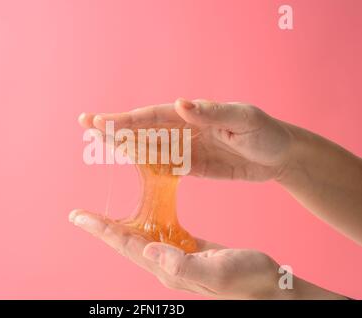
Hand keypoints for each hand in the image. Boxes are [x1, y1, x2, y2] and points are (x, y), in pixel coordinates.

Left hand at [69, 209, 294, 298]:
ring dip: (119, 223)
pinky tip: (144, 210)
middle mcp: (166, 263)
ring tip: (101, 213)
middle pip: (125, 241)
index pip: (126, 245)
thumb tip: (149, 249)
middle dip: (101, 227)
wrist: (269, 286)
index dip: (101, 230)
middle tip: (79, 214)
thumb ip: (182, 264)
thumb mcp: (217, 272)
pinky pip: (161, 232)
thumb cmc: (248, 280)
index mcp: (168, 268)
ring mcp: (176, 255)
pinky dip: (147, 219)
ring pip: (140, 236)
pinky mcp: (188, 248)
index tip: (78, 217)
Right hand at [79, 99, 292, 180]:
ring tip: (98, 142)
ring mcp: (185, 149)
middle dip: (115, 127)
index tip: (103, 122)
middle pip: (143, 129)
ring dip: (123, 145)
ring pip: (148, 148)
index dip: (127, 120)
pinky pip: (162, 167)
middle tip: (86, 123)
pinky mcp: (191, 167)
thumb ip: (211, 112)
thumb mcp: (242, 119)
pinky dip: (144, 166)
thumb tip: (179, 103)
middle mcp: (183, 130)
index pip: (153, 116)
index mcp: (192, 114)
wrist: (279, 156)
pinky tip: (127, 165)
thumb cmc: (265, 133)